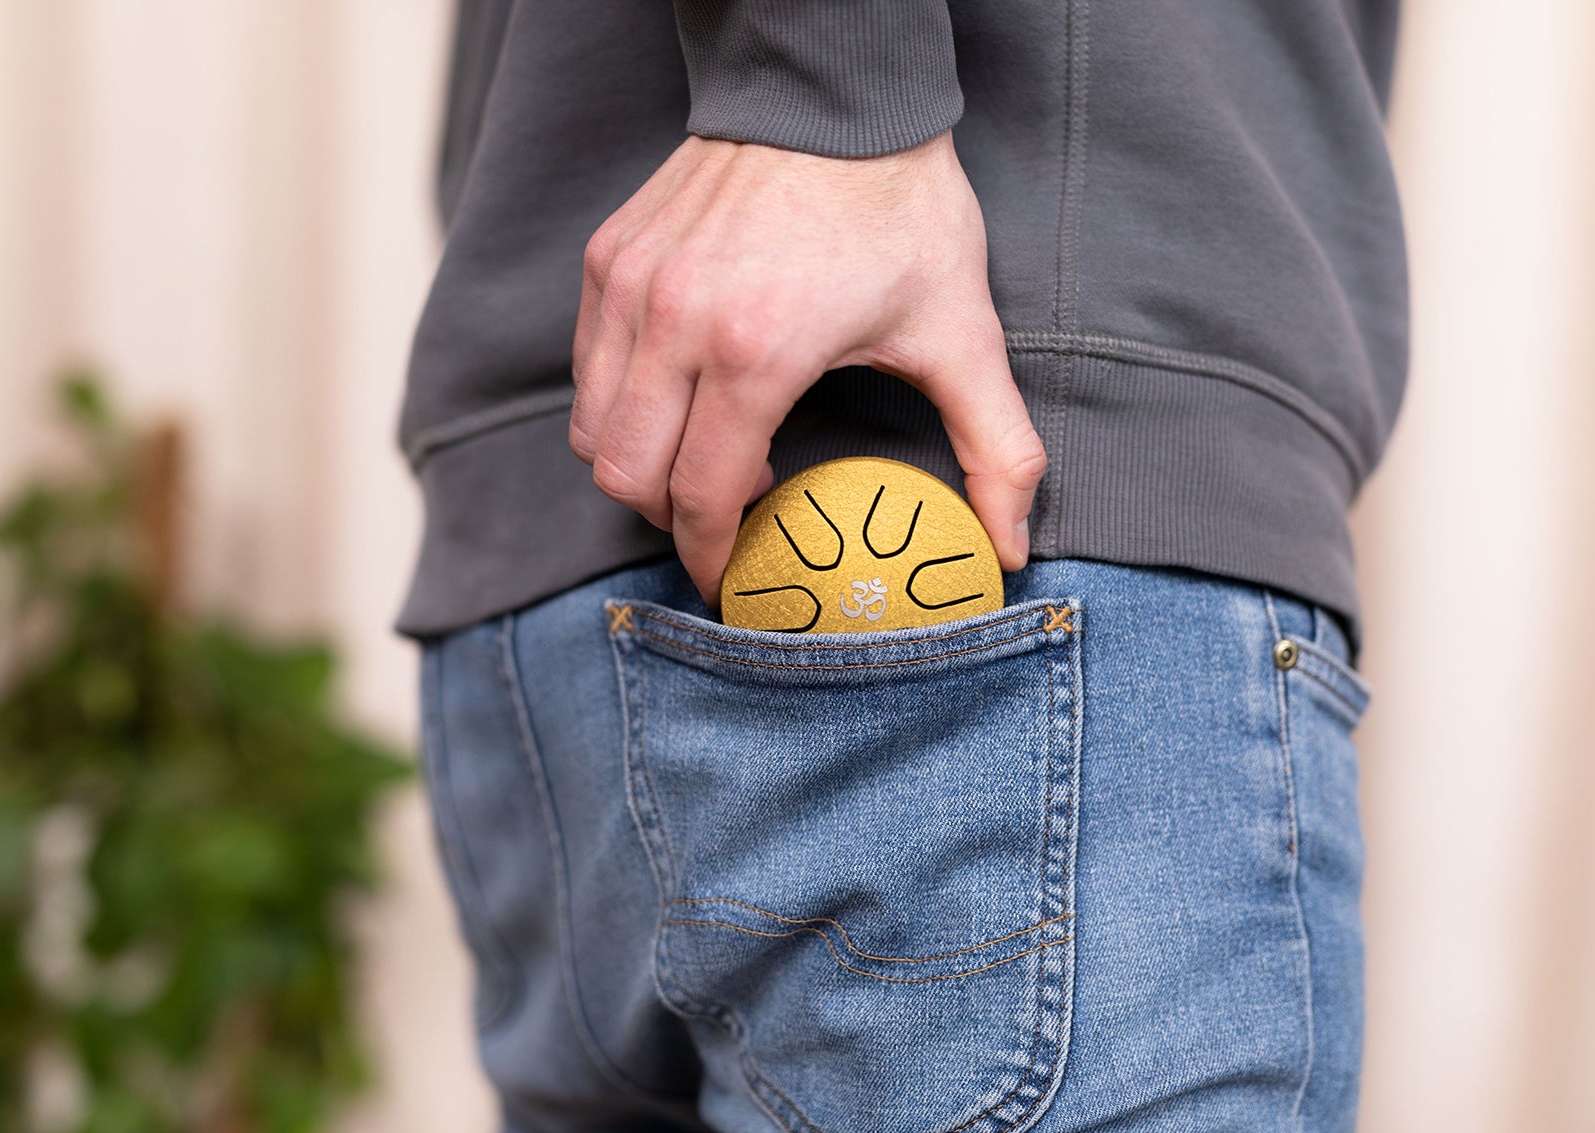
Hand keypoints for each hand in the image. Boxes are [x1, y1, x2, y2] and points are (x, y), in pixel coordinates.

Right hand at [568, 131, 1045, 607]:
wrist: (835, 92)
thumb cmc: (899, 209)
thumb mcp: (963, 332)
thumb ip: (996, 448)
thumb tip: (1006, 547)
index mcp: (756, 353)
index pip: (700, 497)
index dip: (712, 556)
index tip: (732, 579)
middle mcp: (674, 323)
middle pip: (627, 477)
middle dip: (670, 519)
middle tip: (723, 515)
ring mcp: (631, 287)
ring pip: (593, 429)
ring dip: (638, 465)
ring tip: (705, 456)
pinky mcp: (609, 259)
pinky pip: (588, 368)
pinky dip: (621, 405)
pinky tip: (684, 395)